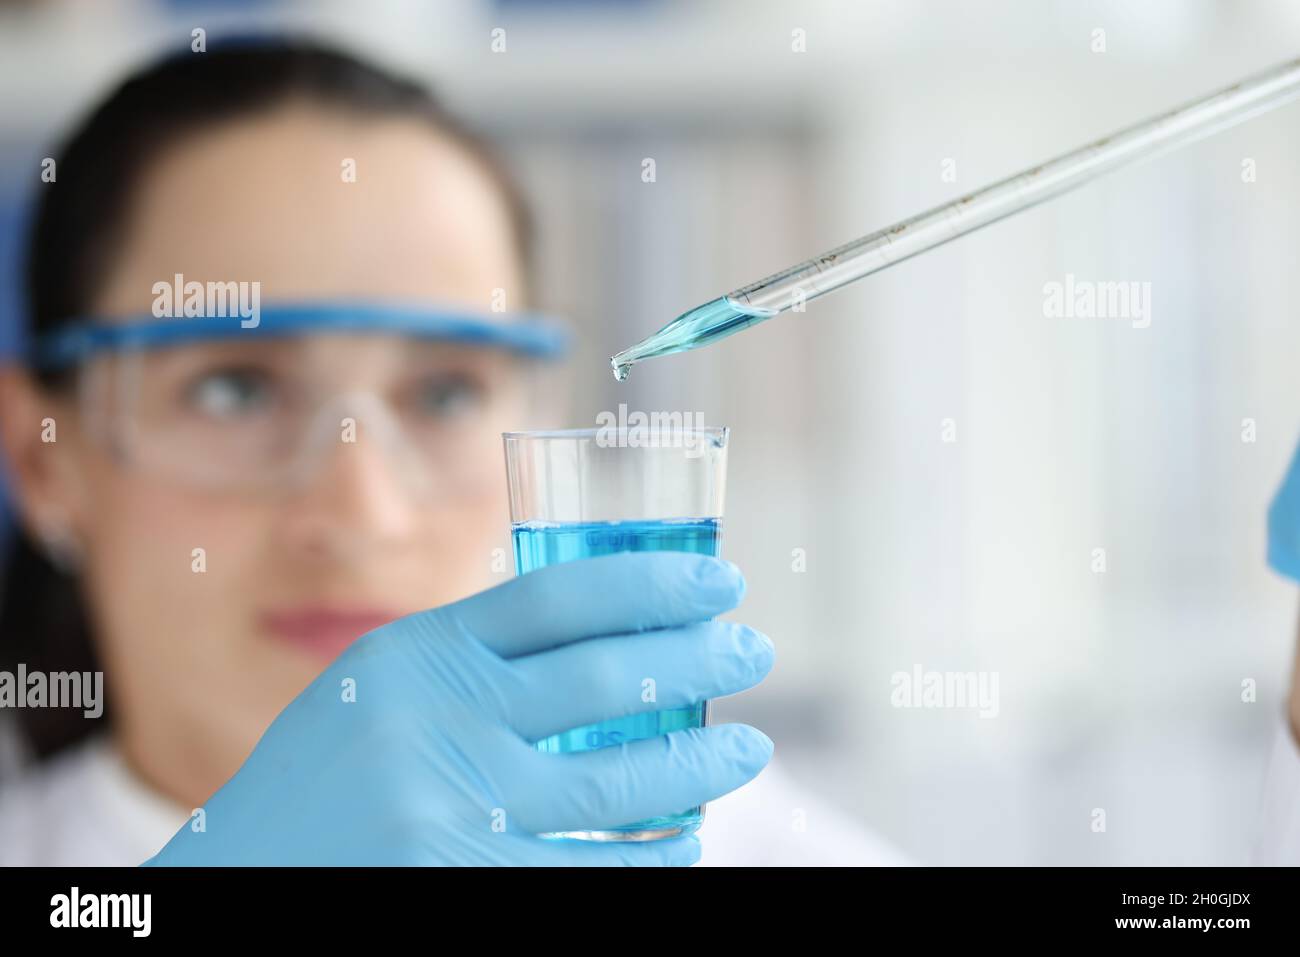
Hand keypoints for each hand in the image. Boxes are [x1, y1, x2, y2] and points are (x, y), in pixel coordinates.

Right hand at [143, 551, 773, 864]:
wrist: (245, 875)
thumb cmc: (326, 775)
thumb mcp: (381, 688)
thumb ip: (476, 660)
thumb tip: (609, 637)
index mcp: (419, 652)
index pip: (561, 596)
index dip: (653, 583)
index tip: (717, 581)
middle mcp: (438, 720)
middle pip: (603, 678)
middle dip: (697, 659)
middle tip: (753, 650)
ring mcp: (452, 808)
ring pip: (614, 782)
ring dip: (698, 762)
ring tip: (747, 750)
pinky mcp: (466, 880)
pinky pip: (591, 870)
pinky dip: (652, 854)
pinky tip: (687, 837)